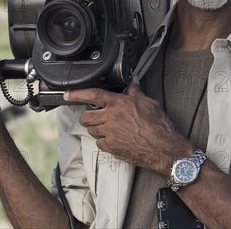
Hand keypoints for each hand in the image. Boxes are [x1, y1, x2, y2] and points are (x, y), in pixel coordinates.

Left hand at [65, 83, 193, 175]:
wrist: (162, 147)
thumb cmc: (158, 125)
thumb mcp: (149, 103)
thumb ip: (136, 92)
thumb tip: (133, 82)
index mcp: (119, 103)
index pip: (93, 94)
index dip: (77, 93)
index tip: (67, 94)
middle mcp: (111, 117)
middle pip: (86, 116)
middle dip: (87, 116)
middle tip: (94, 116)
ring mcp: (109, 133)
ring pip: (91, 130)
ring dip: (95, 129)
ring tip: (107, 128)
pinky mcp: (111, 147)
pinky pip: (99, 143)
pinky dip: (103, 141)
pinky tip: (113, 139)